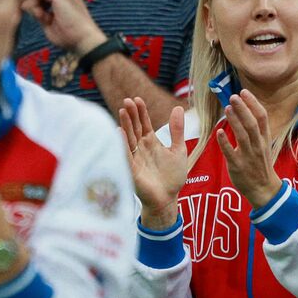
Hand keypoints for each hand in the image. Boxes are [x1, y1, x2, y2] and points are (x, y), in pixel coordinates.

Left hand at [21, 0, 104, 54]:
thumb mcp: (49, 20)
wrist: (84, 39)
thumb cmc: (70, 34)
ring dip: (32, 3)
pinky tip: (43, 17)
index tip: (40, 15)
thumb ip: (38, 10)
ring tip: (44, 17)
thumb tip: (24, 3)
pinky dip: (33, 6)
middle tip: (40, 14)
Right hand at [120, 98, 188, 227]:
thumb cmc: (172, 176)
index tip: (137, 99)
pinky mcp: (131, 170)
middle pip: (134, 128)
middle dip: (131, 115)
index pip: (143, 123)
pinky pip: (126, 156)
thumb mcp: (178, 149)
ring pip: (128, 139)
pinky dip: (122, 145)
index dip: (141, 112)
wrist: (168, 198)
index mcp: (151, 143)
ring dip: (125, 125)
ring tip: (123, 111)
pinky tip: (119, 133)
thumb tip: (178, 108)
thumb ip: (177, 130)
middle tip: (128, 100)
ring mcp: (135, 159)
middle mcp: (140, 149)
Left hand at [217, 91, 281, 207]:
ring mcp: (248, 156)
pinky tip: (219, 132)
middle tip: (233, 96)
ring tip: (227, 108)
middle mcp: (258, 145)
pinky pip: (231, 153)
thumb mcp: (264, 145)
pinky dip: (225, 142)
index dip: (253, 103)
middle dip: (243, 109)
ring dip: (235, 121)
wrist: (264, 189)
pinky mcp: (238, 166)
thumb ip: (256, 130)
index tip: (244, 91)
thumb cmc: (260, 164)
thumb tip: (246, 110)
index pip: (262, 117)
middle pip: (252, 124)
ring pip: (243, 136)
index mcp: (265, 139)